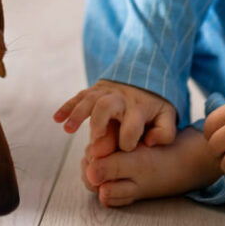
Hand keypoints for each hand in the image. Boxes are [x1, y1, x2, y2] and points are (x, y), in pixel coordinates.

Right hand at [53, 79, 177, 157]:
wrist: (146, 76)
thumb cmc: (155, 105)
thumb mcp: (167, 117)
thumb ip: (164, 132)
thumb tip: (150, 143)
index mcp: (139, 107)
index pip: (132, 125)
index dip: (128, 140)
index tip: (125, 149)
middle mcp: (120, 98)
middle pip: (106, 105)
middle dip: (97, 123)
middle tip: (93, 141)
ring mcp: (106, 92)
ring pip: (89, 99)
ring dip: (77, 113)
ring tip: (67, 129)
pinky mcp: (95, 90)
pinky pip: (79, 96)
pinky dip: (67, 106)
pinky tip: (57, 119)